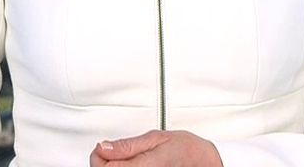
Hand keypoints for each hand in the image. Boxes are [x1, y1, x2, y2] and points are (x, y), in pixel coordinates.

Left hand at [89, 129, 223, 165]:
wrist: (205, 163)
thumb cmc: (185, 150)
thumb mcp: (157, 138)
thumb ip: (127, 145)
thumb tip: (103, 147)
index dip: (98, 157)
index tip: (103, 149)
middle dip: (106, 164)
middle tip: (114, 154)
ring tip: (126, 160)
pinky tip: (132, 166)